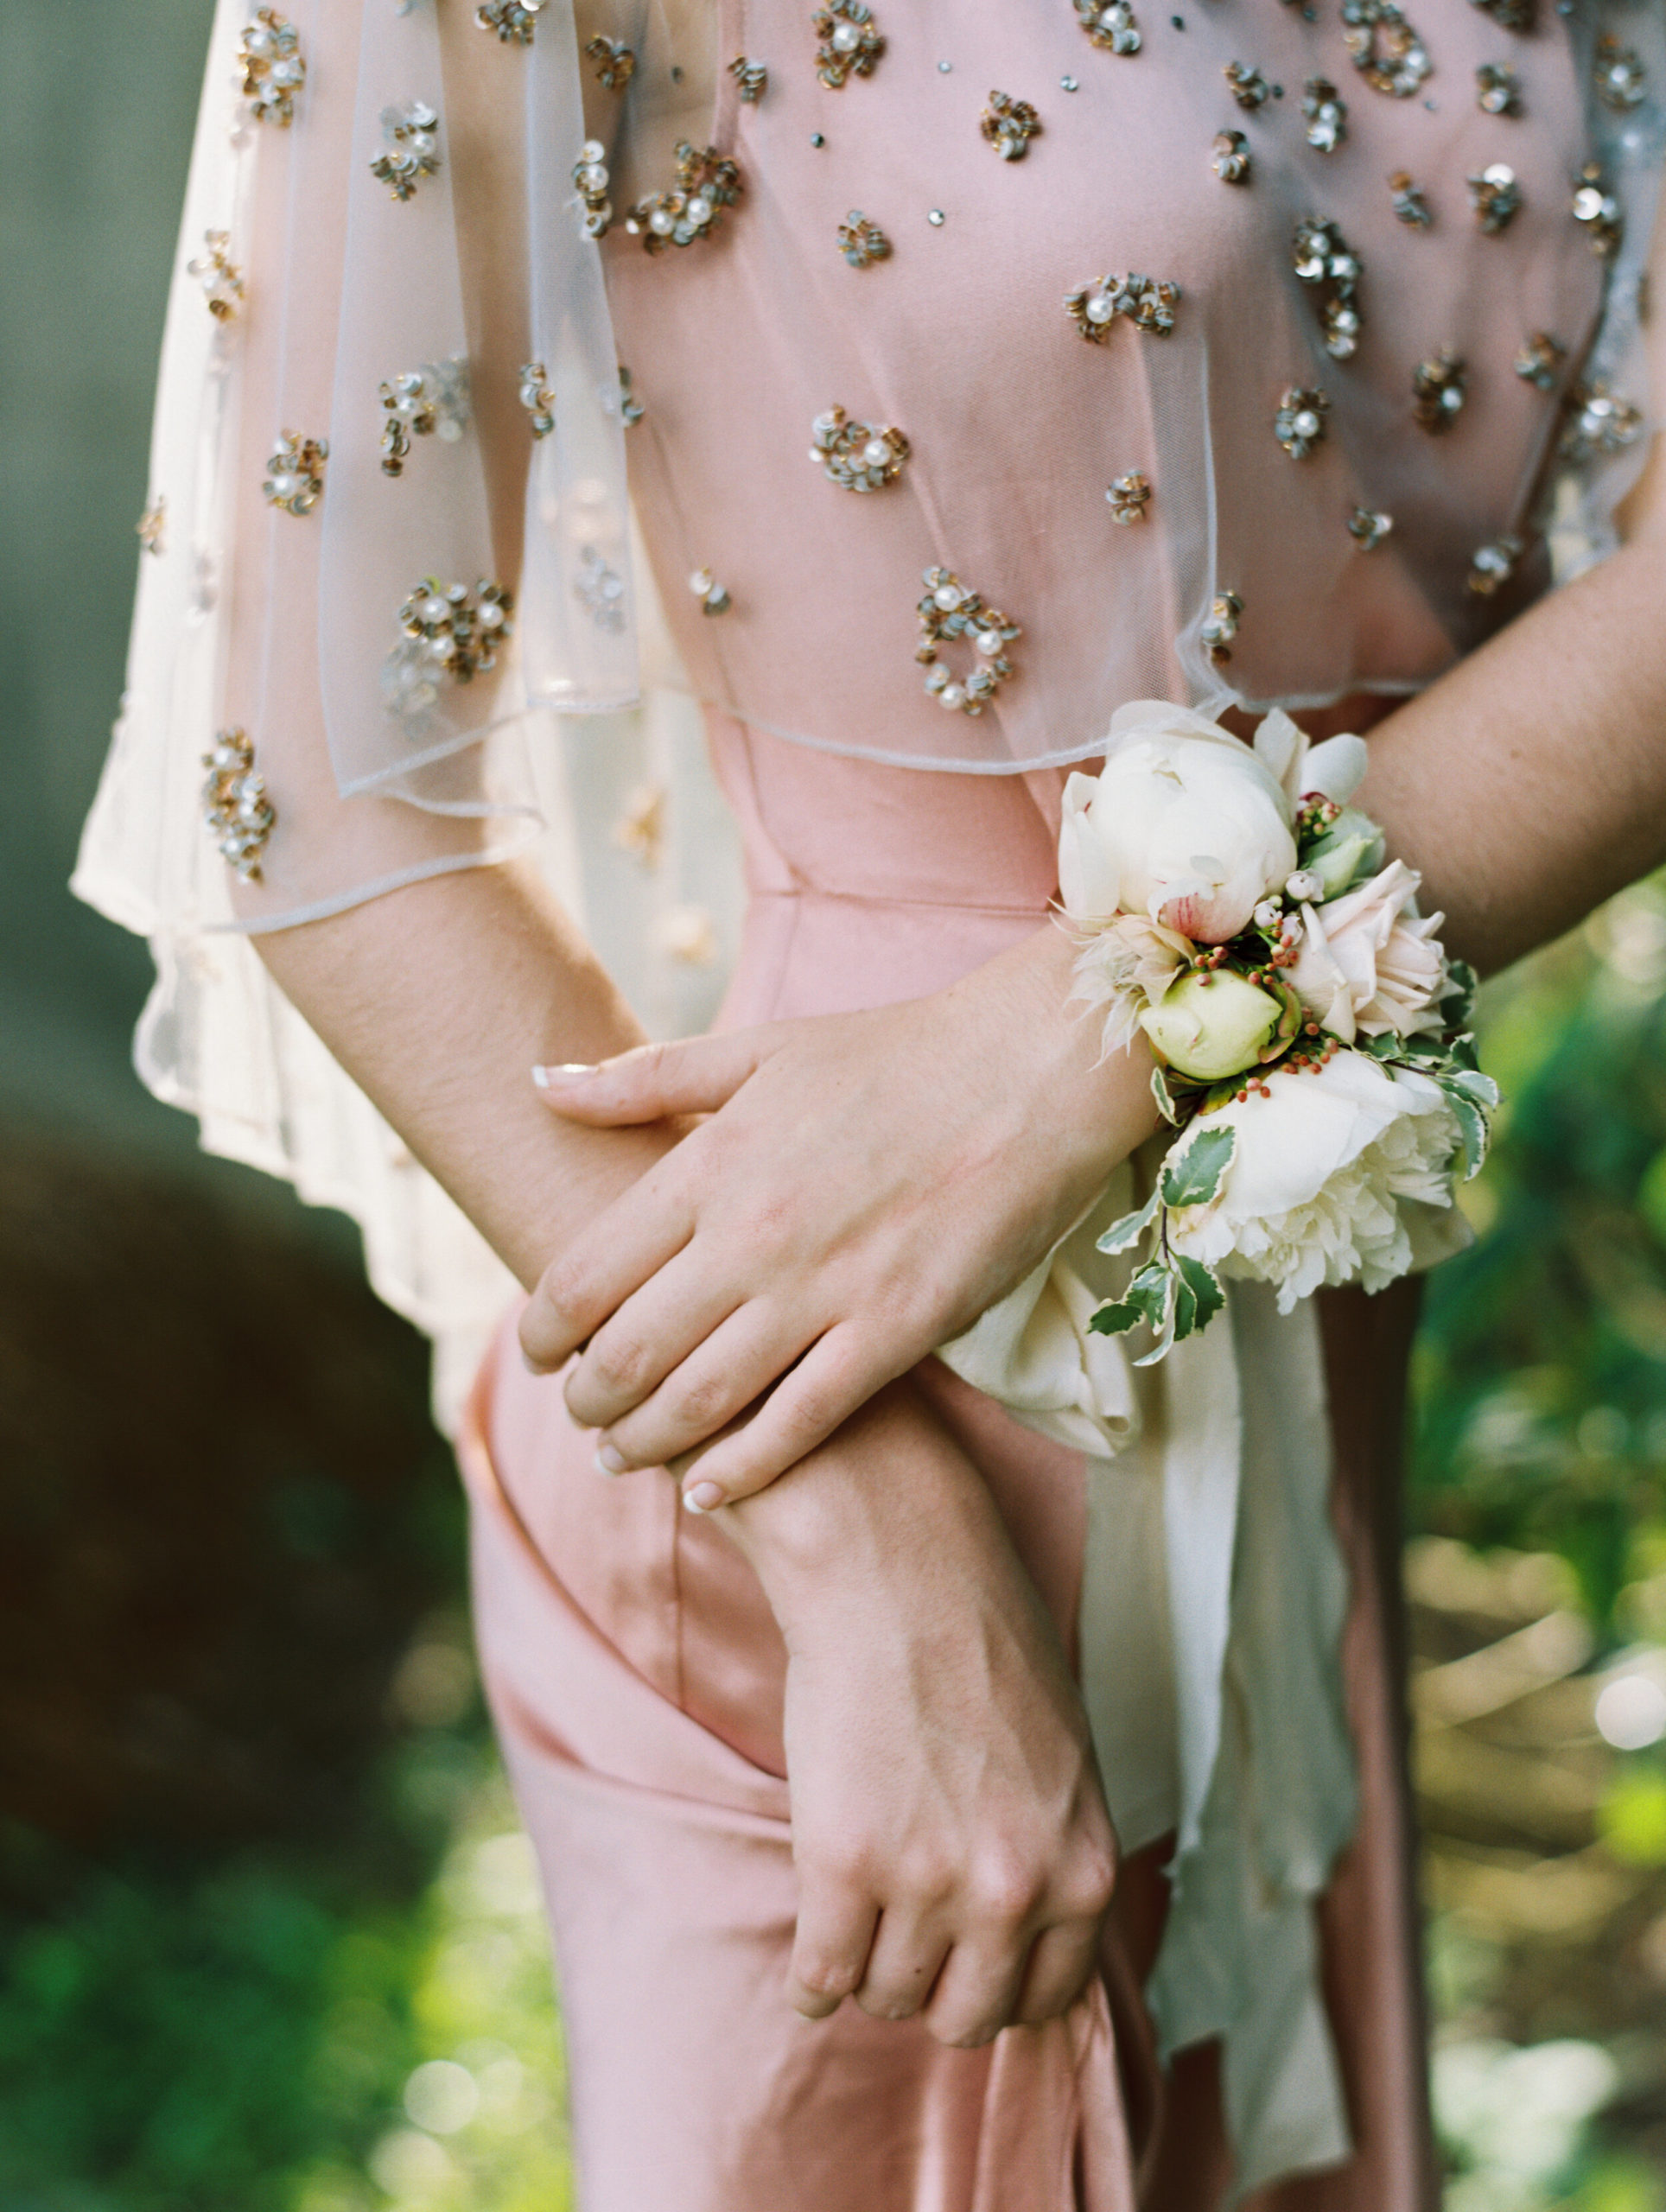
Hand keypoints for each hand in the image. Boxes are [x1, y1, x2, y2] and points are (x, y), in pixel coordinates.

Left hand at [519, 924, 1155, 1504]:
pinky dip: (741, 1467)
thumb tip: (538, 1082)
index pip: (585, 1275)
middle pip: (628, 1351)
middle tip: (580, 1413)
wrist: (1025, 1074)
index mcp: (711, 1163)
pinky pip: (800, 1420)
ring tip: (622, 1455)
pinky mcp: (895, 1330)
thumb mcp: (758, 1049)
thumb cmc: (891, 1056)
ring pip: (701, 1397)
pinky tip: (706, 1489)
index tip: (535, 1352)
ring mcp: (825, 1288)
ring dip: (643, 1441)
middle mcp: (753, 1233)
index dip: (542, 1330)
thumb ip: (642, 1079)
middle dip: (585, 1398)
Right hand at [725, 1381, 1117, 2045]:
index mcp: (1083, 1870)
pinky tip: (810, 1970)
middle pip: (965, 2015)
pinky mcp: (842, 1864)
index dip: (998, 1984)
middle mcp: (1014, 1893)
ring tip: (857, 1929)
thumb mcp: (1063, 1766)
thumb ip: (1051, 1856)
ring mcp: (926, 1884)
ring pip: (888, 1995)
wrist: (900, 1570)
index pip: (1046, 2000)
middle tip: (906, 1947)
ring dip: (869, 1971)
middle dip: (934, 1989)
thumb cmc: (983, 1645)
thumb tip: (1022, 1940)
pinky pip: (822, 1976)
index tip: (967, 1966)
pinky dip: (811, 1983)